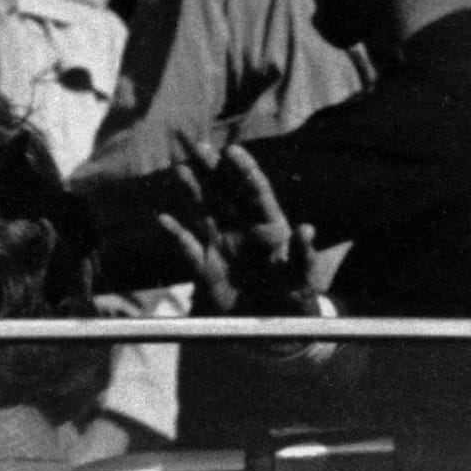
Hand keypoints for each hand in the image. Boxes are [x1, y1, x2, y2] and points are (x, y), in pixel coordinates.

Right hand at [157, 140, 321, 316]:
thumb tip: (307, 229)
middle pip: (225, 193)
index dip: (245, 171)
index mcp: (270, 226)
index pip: (256, 191)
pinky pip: (189, 249)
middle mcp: (243, 229)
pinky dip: (176, 236)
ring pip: (204, 212)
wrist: (272, 325)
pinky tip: (163, 220)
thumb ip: (304, 255)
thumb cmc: (294, 296)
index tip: (232, 151)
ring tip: (180, 169)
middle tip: (198, 145)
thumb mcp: (305, 278)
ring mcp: (222, 245)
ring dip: (192, 192)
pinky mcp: (206, 268)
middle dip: (212, 169)